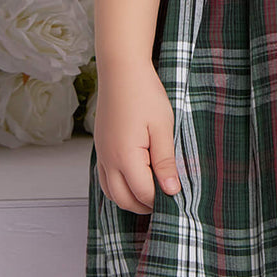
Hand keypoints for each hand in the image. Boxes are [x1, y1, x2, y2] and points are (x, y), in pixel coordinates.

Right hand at [92, 59, 181, 213]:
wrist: (121, 71)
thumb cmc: (144, 94)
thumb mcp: (163, 127)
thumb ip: (165, 161)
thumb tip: (171, 190)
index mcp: (125, 157)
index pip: (143, 193)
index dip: (161, 198)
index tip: (177, 195)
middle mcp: (109, 161)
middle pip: (124, 200)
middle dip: (144, 205)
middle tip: (166, 200)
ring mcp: (101, 155)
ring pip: (111, 193)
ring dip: (130, 199)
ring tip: (152, 192)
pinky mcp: (100, 147)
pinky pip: (105, 179)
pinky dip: (118, 187)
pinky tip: (134, 179)